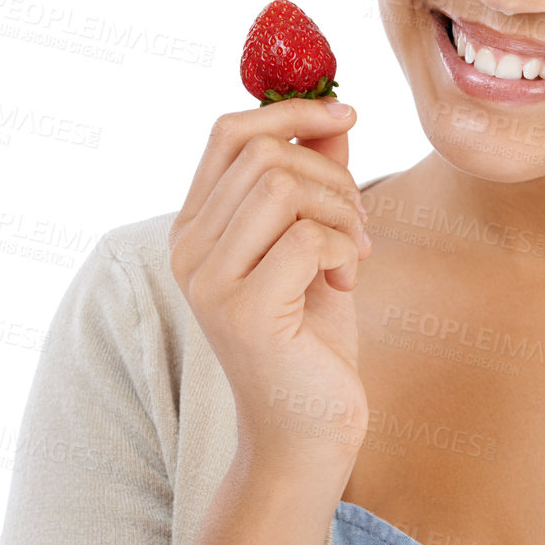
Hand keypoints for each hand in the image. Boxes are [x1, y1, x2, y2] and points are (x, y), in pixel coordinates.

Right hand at [167, 97, 372, 481]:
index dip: (291, 111)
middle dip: (331, 174)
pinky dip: (342, 249)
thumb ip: (315, 181)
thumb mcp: (315, 245)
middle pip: (263, 154)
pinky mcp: (243, 312)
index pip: (228, 133)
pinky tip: (345, 284)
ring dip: (340, 212)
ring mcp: (209, 282)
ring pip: (284, 187)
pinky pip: (305, 237)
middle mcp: (188, 250)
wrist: (308, 433)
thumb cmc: (311, 341)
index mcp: (196, 227)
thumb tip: (334, 114)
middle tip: (355, 223)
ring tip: (352, 254)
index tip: (346, 112)